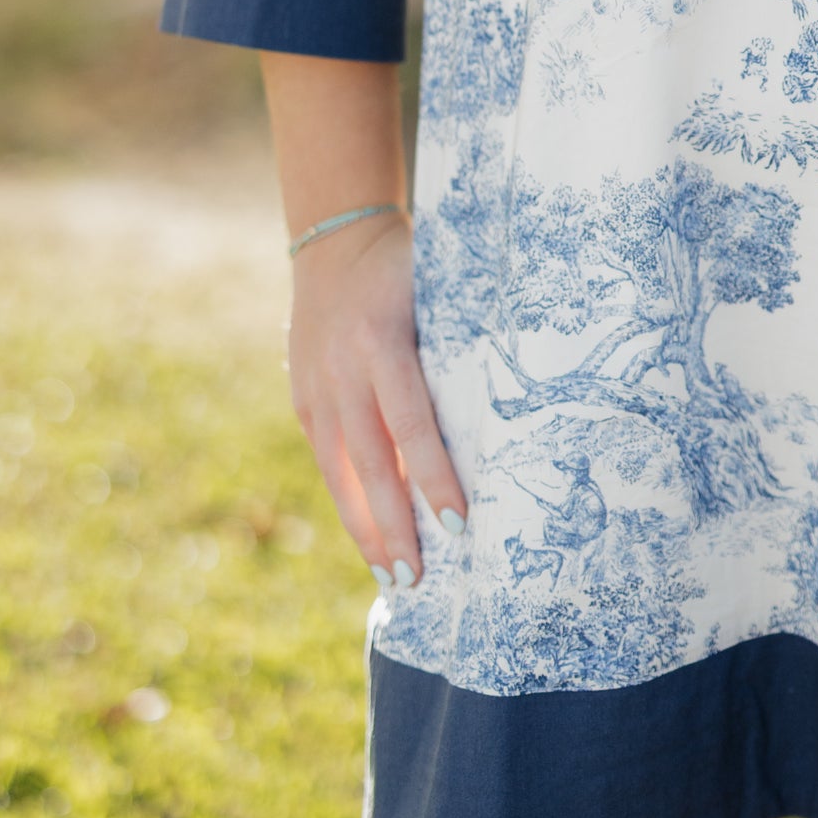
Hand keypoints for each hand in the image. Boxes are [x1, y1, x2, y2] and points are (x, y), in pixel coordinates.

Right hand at [286, 209, 466, 589]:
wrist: (336, 238)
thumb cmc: (408, 266)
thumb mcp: (437, 291)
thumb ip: (459, 344)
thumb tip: (513, 406)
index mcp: (380, 340)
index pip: (412, 422)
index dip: (433, 476)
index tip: (459, 523)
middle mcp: (341, 370)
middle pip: (371, 462)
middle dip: (396, 525)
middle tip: (419, 579)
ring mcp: (316, 388)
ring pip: (341, 473)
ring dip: (367, 529)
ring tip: (393, 578)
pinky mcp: (304, 400)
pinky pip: (328, 461)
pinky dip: (349, 502)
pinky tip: (371, 536)